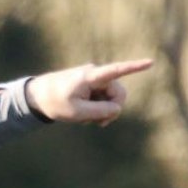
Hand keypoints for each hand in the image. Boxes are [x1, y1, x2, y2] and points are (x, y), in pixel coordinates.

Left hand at [27, 59, 154, 125]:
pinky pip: (102, 99)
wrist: (37, 96)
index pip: (117, 71)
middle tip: (100, 125)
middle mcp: (95, 75)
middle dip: (113, 110)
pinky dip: (97, 109)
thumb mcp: (77, 113)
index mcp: (91, 77)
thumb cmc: (55, 103)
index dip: (135, 67)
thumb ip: (100, 112)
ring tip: (87, 120)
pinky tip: (85, 116)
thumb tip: (118, 109)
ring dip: (102, 111)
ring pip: (110, 98)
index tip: (151, 62)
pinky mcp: (91, 86)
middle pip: (118, 93)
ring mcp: (93, 80)